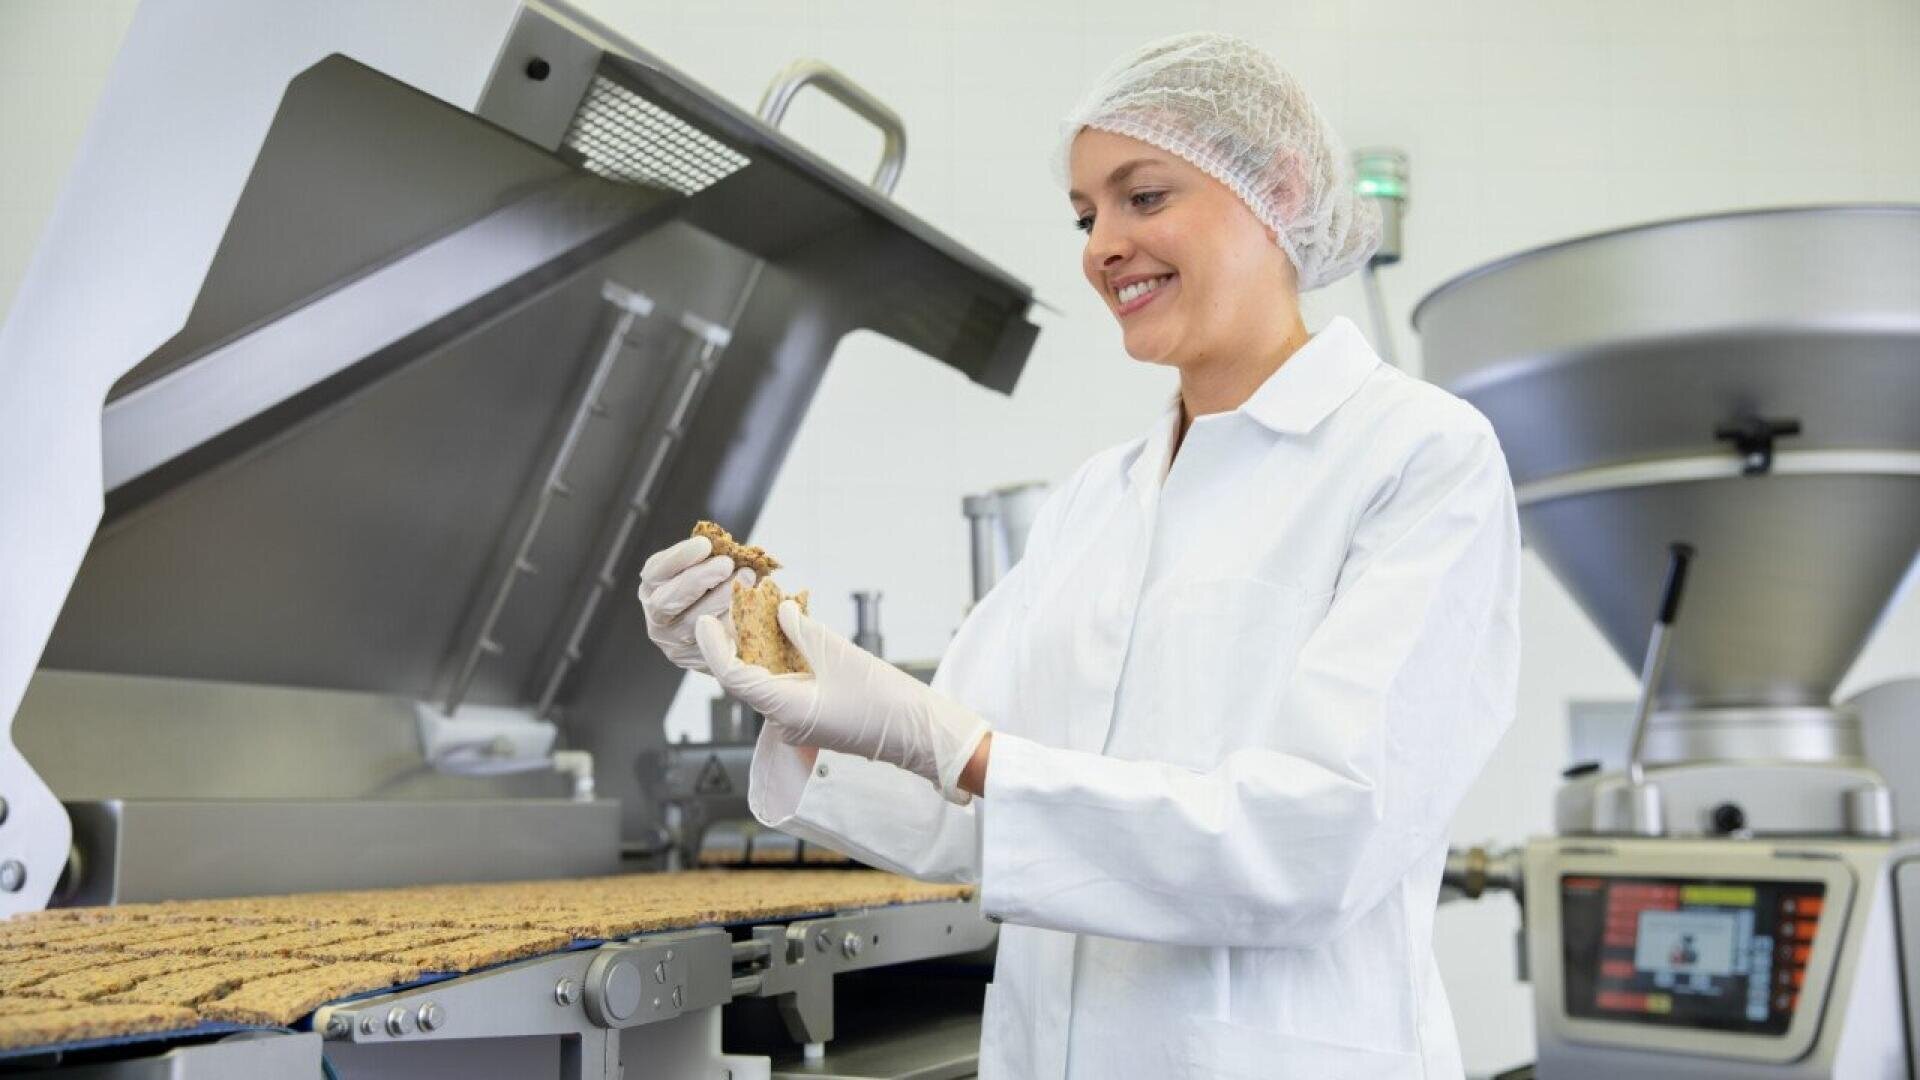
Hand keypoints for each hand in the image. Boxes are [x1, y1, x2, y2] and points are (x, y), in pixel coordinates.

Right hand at [637, 535, 754, 674]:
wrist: (729, 625)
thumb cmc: (716, 586)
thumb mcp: (707, 568)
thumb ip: (712, 557)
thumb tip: (732, 549)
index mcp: (652, 588)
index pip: (656, 572)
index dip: (678, 557)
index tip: (704, 544)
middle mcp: (657, 619)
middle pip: (668, 601)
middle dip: (698, 579)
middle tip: (727, 564)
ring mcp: (675, 644)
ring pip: (694, 623)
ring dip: (721, 599)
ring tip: (747, 579)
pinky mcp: (698, 660)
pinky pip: (716, 642)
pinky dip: (734, 622)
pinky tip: (752, 606)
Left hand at [694, 602, 989, 804]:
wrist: (917, 733)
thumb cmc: (883, 701)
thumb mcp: (840, 654)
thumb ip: (803, 630)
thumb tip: (777, 610)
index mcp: (785, 710)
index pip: (734, 678)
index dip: (714, 648)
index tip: (705, 621)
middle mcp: (784, 720)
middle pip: (746, 678)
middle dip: (737, 642)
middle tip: (733, 605)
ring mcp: (796, 720)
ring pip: (765, 680)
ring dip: (760, 648)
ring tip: (756, 611)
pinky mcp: (810, 715)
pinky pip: (784, 685)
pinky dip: (781, 659)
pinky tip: (784, 632)